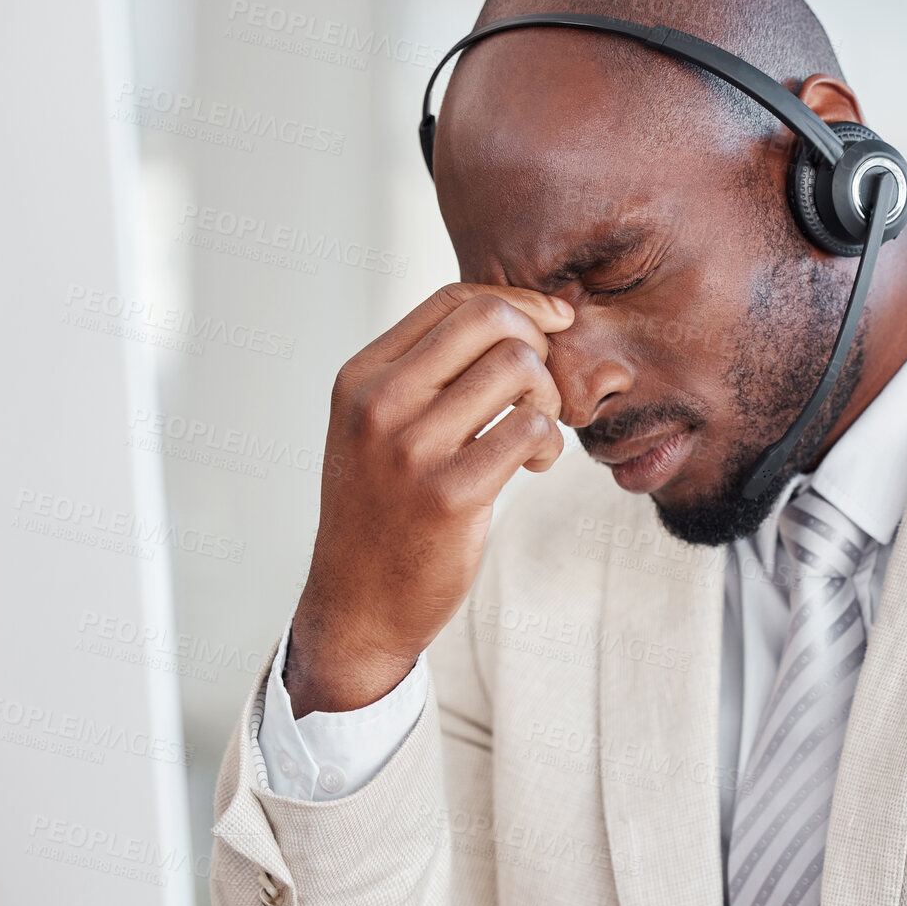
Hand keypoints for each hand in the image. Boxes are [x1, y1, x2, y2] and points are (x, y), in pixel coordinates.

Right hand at [286, 284, 573, 714]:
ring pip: (517, 367)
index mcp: (361, 376)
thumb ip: (425, 373)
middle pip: (490, 319)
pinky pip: (529, 429)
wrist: (356, 605)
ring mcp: (412, 448)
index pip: (454, 300)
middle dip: (538, 343)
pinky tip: (535, 464)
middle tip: (539, 388)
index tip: (550, 327)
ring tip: (535, 431)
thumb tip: (515, 318)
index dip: (517, 303)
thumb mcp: (375, 427)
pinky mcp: (451, 494)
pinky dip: (550, 442)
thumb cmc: (381, 511)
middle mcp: (379, 402)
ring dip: (546, 396)